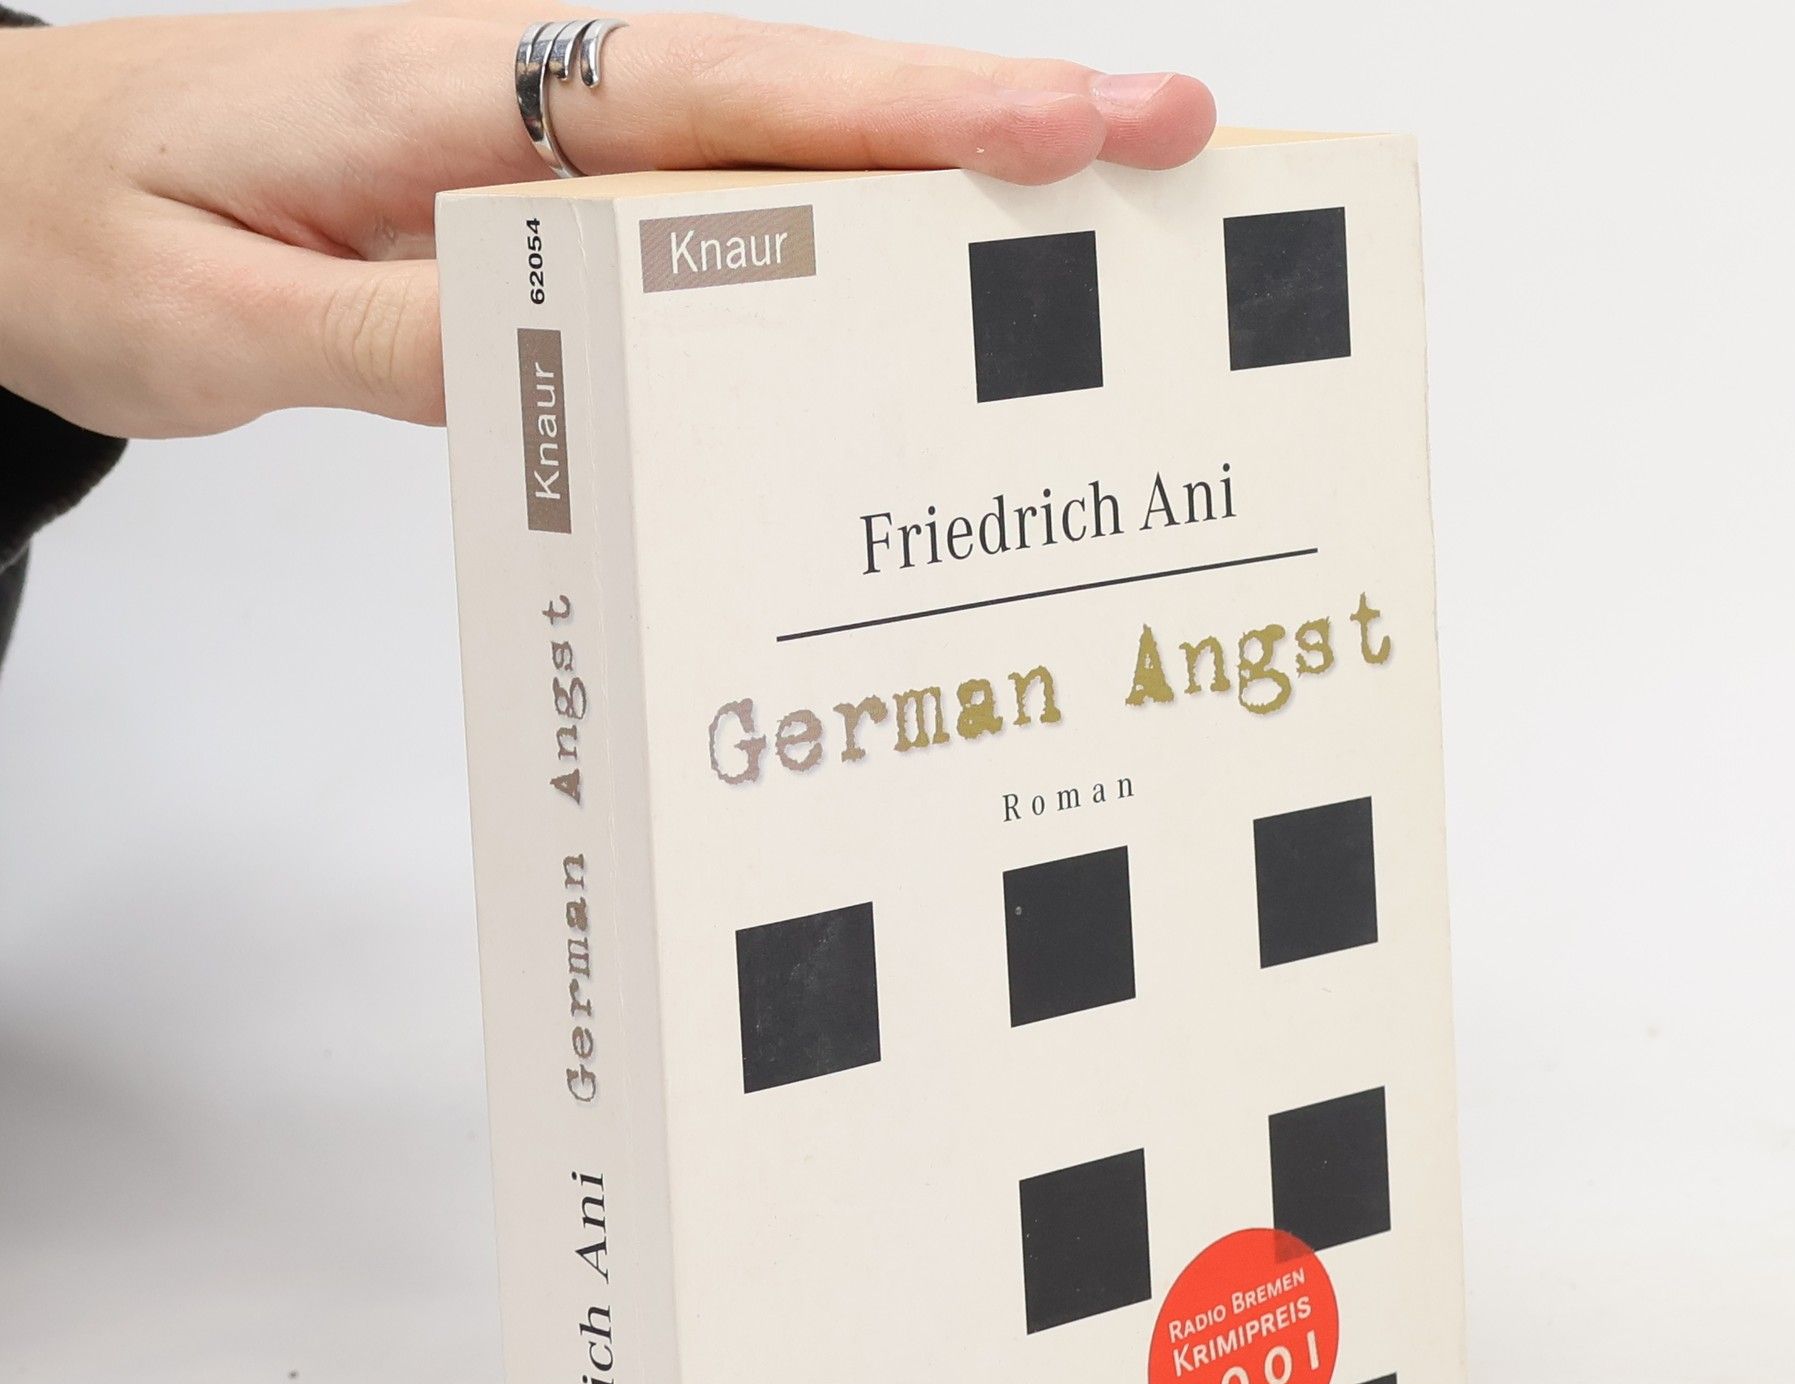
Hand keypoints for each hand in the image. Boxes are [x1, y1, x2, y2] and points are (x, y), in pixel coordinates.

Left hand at [0, 8, 1214, 436]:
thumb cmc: (82, 227)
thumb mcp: (224, 314)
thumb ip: (416, 339)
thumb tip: (602, 361)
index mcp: (456, 92)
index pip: (725, 95)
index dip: (913, 106)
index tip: (1074, 117)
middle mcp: (524, 104)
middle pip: (799, 106)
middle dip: (991, 126)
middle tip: (1167, 154)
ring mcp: (540, 155)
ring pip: (773, 163)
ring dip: (931, 193)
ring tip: (1086, 237)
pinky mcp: (534, 211)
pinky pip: (702, 230)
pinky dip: (817, 255)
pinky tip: (895, 304)